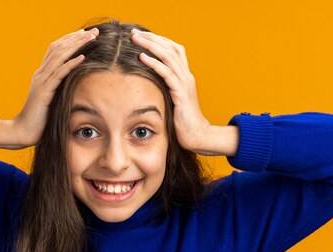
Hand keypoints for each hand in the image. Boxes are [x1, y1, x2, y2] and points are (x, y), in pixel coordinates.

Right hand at [12, 27, 98, 146]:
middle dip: (76, 38)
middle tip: (94, 31)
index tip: (86, 34)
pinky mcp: (44, 92)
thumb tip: (74, 86)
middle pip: (58, 48)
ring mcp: (41, 82)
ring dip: (76, 46)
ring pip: (59, 57)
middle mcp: (40, 74)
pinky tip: (82, 57)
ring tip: (91, 38)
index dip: (70, 39)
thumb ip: (59, 90)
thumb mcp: (51, 100)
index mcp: (42, 75)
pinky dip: (70, 64)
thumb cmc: (40, 120)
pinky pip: (59, 74)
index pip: (56, 50)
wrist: (24, 132)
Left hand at [130, 28, 210, 152]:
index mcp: (185, 77)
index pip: (173, 50)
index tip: (141, 36)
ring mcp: (185, 84)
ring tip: (136, 39)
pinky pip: (167, 74)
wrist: (198, 136)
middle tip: (134, 32)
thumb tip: (148, 86)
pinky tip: (142, 57)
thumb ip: (165, 91)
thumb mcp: (173, 101)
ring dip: (151, 45)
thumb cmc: (183, 122)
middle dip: (152, 38)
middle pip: (170, 48)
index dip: (159, 40)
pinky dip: (154, 63)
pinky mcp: (181, 94)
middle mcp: (186, 76)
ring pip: (168, 57)